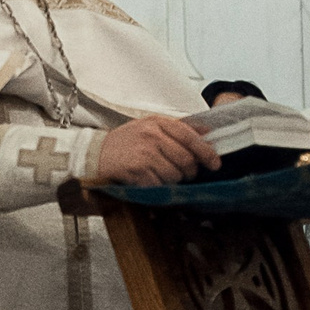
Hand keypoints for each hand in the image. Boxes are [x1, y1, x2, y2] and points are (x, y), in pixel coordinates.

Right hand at [80, 116, 221, 188]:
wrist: (95, 153)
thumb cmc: (125, 141)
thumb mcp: (150, 126)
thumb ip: (179, 128)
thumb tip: (208, 131)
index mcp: (158, 122)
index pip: (190, 136)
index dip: (206, 152)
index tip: (215, 163)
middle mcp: (152, 135)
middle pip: (186, 159)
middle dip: (189, 171)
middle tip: (185, 174)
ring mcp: (144, 153)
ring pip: (174, 175)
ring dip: (173, 180)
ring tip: (162, 175)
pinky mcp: (136, 170)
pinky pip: (159, 184)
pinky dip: (158, 187)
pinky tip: (150, 181)